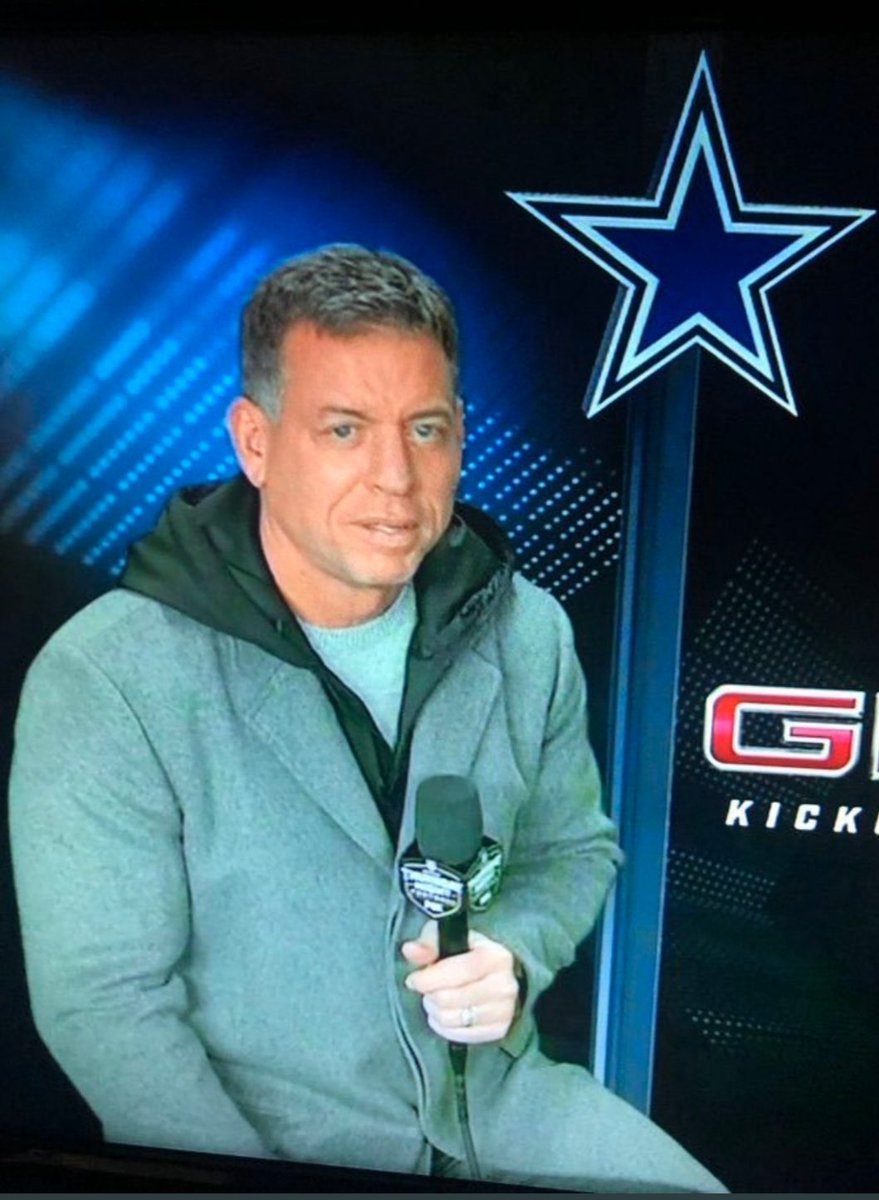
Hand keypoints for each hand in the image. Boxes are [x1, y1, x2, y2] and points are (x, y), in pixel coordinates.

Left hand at [401, 920, 519, 1043]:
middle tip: (427, 990)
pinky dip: (445, 1027)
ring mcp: (504, 1010)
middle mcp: (504, 985)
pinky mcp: (499, 1030)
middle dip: (430, 995)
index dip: (428, 979)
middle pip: (449, 999)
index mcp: (495, 957)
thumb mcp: (451, 938)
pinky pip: (460, 1036)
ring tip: (435, 1001)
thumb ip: (429, 942)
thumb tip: (411, 950)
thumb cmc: (471, 954)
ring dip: (435, 1011)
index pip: (455, 972)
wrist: (501, 976)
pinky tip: (444, 1015)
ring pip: (451, 1019)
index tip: (414, 979)